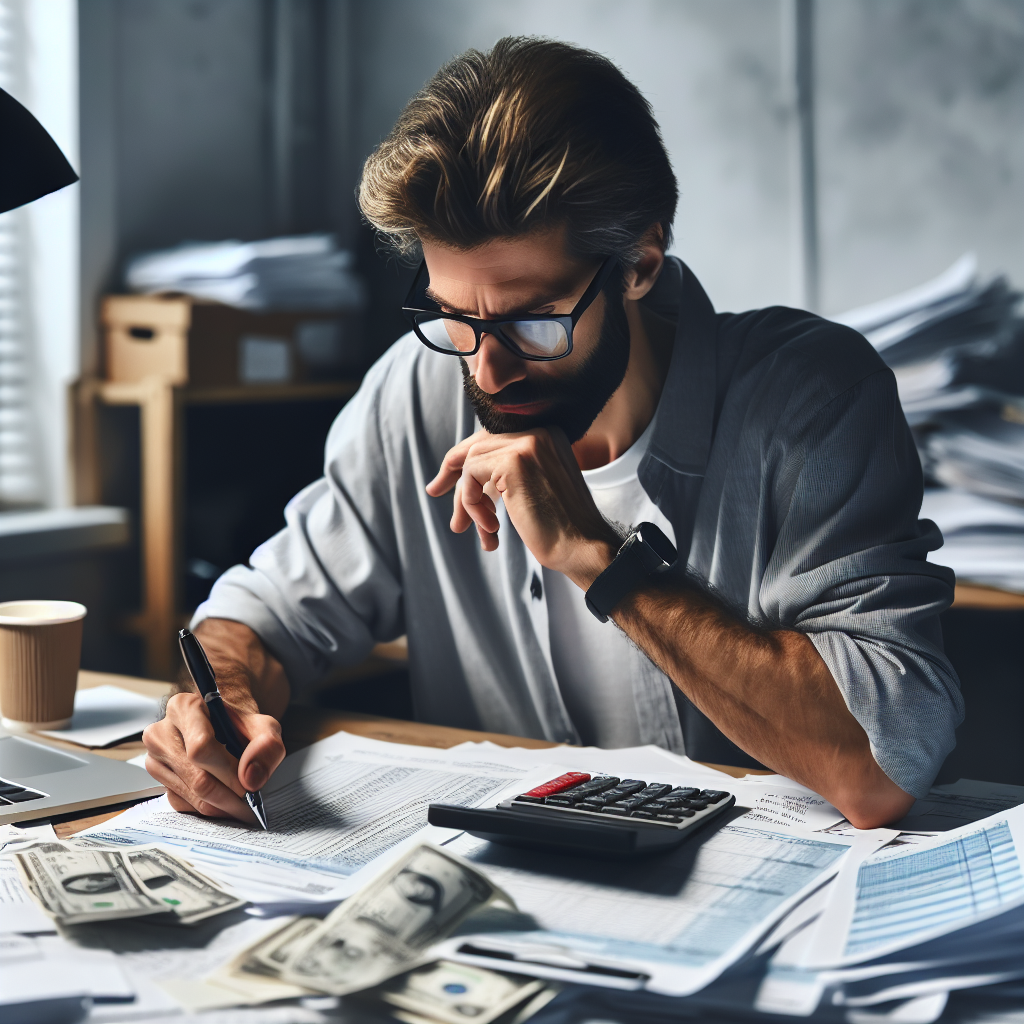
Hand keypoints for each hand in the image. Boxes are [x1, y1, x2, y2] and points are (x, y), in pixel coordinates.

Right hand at [142, 692, 284, 825]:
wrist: (222, 726)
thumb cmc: (239, 725)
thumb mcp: (264, 727)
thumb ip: (267, 746)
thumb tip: (250, 779)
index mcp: (184, 707)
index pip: (202, 748)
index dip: (229, 772)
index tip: (250, 786)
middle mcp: (161, 732)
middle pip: (196, 777)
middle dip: (228, 796)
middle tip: (250, 805)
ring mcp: (155, 758)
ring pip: (190, 795)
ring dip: (220, 806)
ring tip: (241, 804)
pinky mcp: (157, 780)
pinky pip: (183, 804)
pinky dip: (207, 808)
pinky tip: (223, 801)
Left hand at [426, 426, 619, 586]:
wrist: (583, 548)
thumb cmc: (561, 530)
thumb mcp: (533, 489)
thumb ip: (505, 473)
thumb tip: (460, 472)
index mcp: (548, 435)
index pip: (492, 438)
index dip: (465, 458)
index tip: (444, 481)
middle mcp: (539, 431)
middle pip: (478, 447)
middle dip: (456, 476)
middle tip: (438, 496)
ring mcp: (527, 443)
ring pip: (470, 462)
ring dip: (468, 501)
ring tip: (484, 531)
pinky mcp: (514, 461)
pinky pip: (470, 476)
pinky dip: (472, 504)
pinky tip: (492, 529)